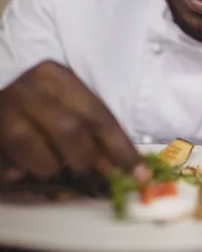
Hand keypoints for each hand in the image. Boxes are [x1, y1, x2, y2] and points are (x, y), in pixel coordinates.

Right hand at [0, 61, 146, 181]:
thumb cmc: (35, 91)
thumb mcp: (64, 95)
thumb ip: (88, 123)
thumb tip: (115, 165)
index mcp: (56, 77)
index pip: (97, 115)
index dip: (121, 148)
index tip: (139, 174)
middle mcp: (29, 91)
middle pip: (69, 130)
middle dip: (84, 158)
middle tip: (85, 167)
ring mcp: (3, 111)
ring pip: (35, 151)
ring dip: (49, 167)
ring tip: (51, 163)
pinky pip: (6, 165)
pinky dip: (15, 172)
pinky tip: (19, 168)